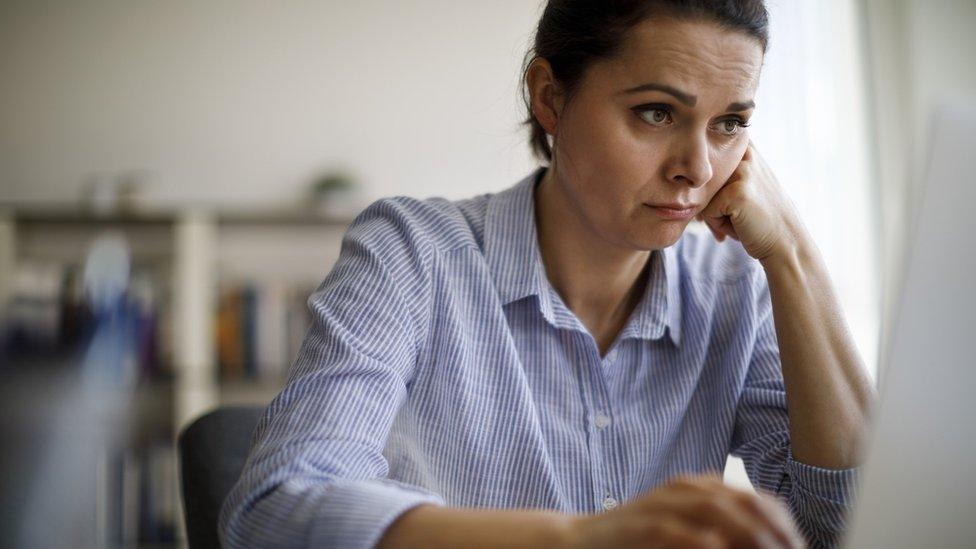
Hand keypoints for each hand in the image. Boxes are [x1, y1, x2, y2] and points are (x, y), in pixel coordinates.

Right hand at [568, 474, 804, 548]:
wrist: (581, 541)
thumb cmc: (638, 541)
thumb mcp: (685, 531)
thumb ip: (720, 532)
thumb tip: (766, 543)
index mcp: (699, 489)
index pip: (757, 499)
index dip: (783, 524)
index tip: (797, 546)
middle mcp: (683, 490)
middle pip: (741, 501)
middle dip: (773, 530)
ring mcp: (661, 505)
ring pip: (715, 509)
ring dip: (748, 534)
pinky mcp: (642, 526)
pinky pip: (676, 531)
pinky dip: (702, 542)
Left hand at [696, 142, 806, 262]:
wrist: (786, 243)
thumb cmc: (759, 219)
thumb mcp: (745, 185)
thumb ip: (722, 174)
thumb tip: (682, 177)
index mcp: (747, 148)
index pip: (707, 157)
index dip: (708, 180)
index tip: (725, 196)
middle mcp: (745, 153)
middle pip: (701, 180)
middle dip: (711, 203)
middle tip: (736, 217)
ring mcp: (742, 171)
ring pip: (703, 196)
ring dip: (715, 215)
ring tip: (740, 221)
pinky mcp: (736, 191)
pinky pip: (707, 212)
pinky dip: (719, 226)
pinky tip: (742, 227)